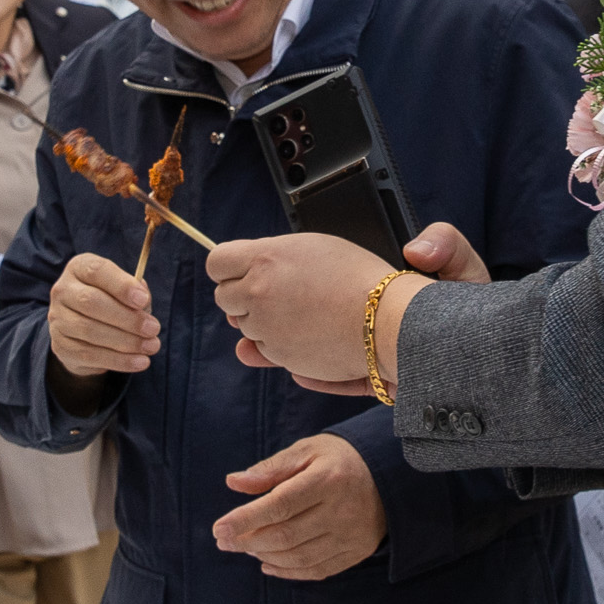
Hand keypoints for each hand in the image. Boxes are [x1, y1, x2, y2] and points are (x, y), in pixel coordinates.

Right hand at [47, 252, 161, 383]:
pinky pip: (90, 354)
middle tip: (153, 328)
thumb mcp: (125, 292)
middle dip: (127, 317)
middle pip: (91, 301)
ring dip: (126, 341)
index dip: (121, 285)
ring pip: (90, 330)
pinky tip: (140, 362)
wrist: (84, 334)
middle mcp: (63, 290)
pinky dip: (119, 360)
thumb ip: (136, 292)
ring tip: (152, 346)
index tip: (143, 300)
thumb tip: (143, 297)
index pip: (97, 271)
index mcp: (79, 268)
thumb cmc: (112, 304)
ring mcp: (57, 319)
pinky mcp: (60, 345)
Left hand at [210, 224, 488, 393]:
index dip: (230, 268)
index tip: (244, 271)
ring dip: (262, 321)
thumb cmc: (357, 278)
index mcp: (264, 258)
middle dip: (243, 296)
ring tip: (302, 312)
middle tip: (277, 294)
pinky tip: (306, 332)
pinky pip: (263, 348)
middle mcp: (257, 291)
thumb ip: (268, 262)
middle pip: (224, 297)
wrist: (387, 321)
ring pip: (243, 325)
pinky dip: (278, 343)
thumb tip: (237, 280)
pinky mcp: (277, 353)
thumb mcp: (311, 250)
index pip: (217, 261)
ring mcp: (265, 326)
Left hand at [213, 435, 386, 578]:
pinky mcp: (358, 551)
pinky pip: (318, 570)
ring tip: (245, 547)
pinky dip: (289, 571)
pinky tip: (268, 564)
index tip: (218, 528)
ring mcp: (352, 535)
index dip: (246, 519)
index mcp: (328, 479)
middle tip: (223, 541)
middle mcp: (342, 510)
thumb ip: (270, 468)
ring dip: (265, 555)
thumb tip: (234, 482)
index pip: (280, 505)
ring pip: (299, 556)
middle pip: (286, 535)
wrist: (389, 473)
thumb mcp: (307, 451)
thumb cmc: (339, 459)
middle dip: (248, 541)